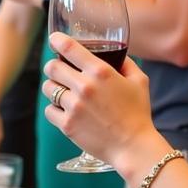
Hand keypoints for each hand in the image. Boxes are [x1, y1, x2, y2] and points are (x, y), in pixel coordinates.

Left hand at [40, 33, 156, 175]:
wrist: (133, 146)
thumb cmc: (138, 114)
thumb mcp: (139, 82)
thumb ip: (126, 64)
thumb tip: (117, 54)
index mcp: (100, 72)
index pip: (69, 48)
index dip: (56, 40)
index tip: (54, 40)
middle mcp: (84, 87)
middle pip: (52, 67)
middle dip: (53, 66)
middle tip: (59, 71)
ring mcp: (73, 107)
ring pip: (48, 88)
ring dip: (53, 88)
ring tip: (62, 92)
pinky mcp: (67, 125)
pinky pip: (49, 110)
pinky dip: (54, 109)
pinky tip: (65, 111)